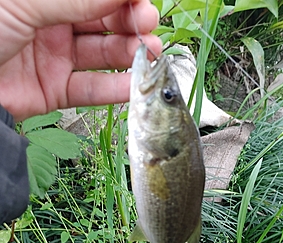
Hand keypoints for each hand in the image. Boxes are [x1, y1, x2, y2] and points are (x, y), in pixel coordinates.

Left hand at [0, 0, 160, 121]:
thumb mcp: (27, 2)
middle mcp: (49, 20)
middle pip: (100, 18)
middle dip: (129, 20)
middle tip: (148, 23)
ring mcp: (52, 56)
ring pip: (100, 53)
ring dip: (129, 53)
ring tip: (150, 52)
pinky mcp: (53, 89)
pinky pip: (90, 89)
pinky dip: (114, 88)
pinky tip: (134, 84)